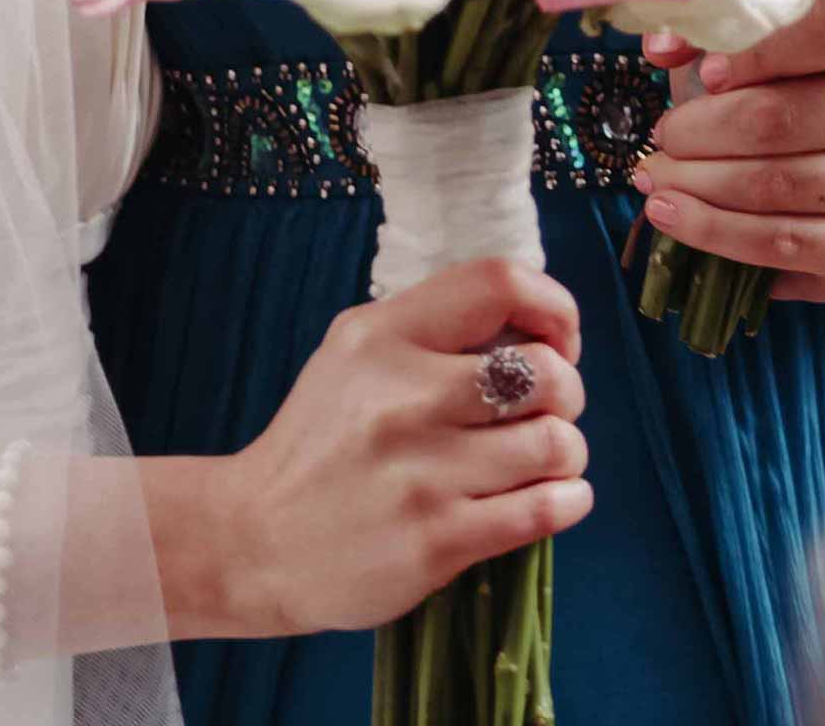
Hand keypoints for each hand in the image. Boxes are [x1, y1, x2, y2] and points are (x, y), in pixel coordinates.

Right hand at [199, 258, 592, 639]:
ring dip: (567, 452)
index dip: (553, 307)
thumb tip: (532, 326)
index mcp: (384, 335)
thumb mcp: (353, 353)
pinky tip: (554, 496)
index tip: (556, 340)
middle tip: (545, 410)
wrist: (256, 539)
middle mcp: (405, 396)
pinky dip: (569, 499)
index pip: (500, 284)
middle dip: (567, 391)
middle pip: (546, 372)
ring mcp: (424, 472)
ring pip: (556, 444)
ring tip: (543, 460)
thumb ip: (431, 329)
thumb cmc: (319, 441)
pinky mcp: (439, 540)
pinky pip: (544, 509)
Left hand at [636, 0, 824, 303]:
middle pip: (791, 117)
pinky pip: (790, 244)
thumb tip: (659, 47)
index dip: (761, 50)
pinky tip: (675, 216)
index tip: (705, 73)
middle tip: (660, 137)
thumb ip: (717, 29)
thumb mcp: (773, 34)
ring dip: (701, 186)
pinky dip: (721, 233)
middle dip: (703, 132)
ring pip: (784, 185)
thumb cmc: (809, 75)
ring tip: (654, 178)